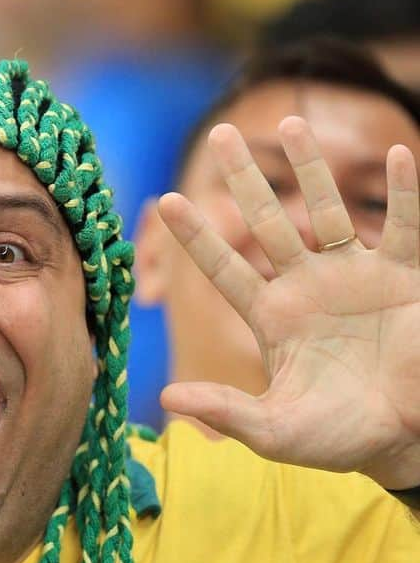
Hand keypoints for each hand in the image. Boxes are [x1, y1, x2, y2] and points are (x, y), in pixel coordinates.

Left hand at [157, 118, 419, 489]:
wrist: (402, 441)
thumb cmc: (336, 437)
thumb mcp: (273, 430)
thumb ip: (224, 410)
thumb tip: (166, 398)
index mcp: (271, 316)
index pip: (224, 267)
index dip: (198, 237)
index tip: (166, 201)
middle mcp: (307, 286)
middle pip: (268, 221)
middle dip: (245, 179)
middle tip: (221, 134)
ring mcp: (355, 277)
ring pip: (328, 210)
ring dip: (312, 168)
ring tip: (291, 121)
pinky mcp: (404, 280)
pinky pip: (406, 227)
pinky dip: (405, 192)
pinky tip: (399, 153)